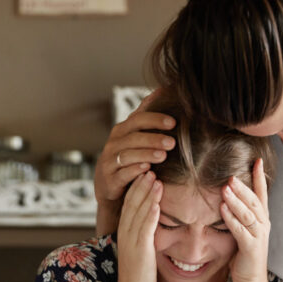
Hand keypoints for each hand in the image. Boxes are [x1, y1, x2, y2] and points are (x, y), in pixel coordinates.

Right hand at [95, 90, 175, 233]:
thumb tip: (162, 91)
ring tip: (164, 156)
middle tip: (172, 142)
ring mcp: (109, 161)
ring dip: (147, 154)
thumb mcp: (136, 140)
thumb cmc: (128, 161)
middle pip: (133, 136)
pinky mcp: (109, 180)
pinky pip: (122, 173)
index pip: (137, 119)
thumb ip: (146, 119)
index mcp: (121, 131)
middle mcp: (113, 144)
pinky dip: (136, 171)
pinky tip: (149, 171)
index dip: (155, 119)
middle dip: (153, 138)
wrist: (110, 189)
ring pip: (128, 155)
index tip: (174, 122)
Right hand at [116, 172, 162, 281]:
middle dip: (140, 184)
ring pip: (137, 211)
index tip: (144, 173)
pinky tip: (157, 201)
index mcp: (124, 233)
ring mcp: (131, 242)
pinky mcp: (140, 250)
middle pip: (131, 203)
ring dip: (146, 193)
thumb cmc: (140, 277)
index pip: (128, 205)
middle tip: (149, 168)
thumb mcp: (140, 252)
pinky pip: (145, 228)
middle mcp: (125, 234)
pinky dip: (151, 213)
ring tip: (154, 177)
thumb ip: (144, 237)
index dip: (135, 188)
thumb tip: (152, 226)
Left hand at [220, 158, 270, 281]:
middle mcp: (263, 225)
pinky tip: (223, 209)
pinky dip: (231, 219)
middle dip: (243, 187)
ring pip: (248, 214)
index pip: (262, 194)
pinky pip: (241, 230)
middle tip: (231, 175)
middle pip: (254, 201)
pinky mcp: (251, 248)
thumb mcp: (243, 231)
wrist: (250, 280)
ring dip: (236, 200)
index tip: (256, 160)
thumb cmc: (244, 255)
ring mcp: (259, 236)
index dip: (259, 177)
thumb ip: (239, 215)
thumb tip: (227, 198)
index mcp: (262, 219)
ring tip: (226, 188)